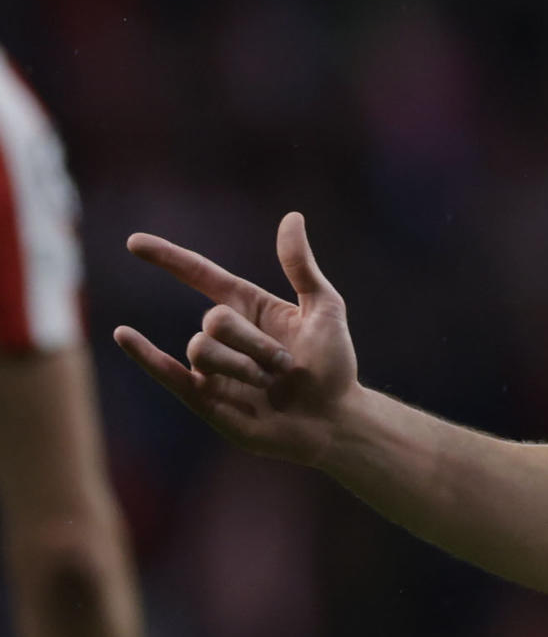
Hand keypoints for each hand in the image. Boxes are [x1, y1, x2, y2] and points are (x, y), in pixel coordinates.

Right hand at [113, 212, 357, 466]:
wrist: (333, 420)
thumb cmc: (334, 365)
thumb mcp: (324, 308)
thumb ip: (301, 266)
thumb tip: (291, 217)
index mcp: (250, 307)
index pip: (201, 275)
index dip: (169, 258)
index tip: (134, 243)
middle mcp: (226, 334)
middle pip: (215, 321)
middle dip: (254, 342)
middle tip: (286, 364)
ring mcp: (213, 367)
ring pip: (203, 350)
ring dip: (243, 366)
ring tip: (272, 383)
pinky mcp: (205, 398)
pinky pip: (167, 372)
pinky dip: (144, 354)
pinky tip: (123, 335)